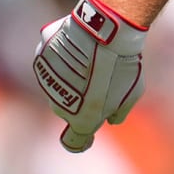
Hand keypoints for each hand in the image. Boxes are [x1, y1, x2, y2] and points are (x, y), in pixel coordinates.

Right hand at [33, 0, 147, 151]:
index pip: (75, 142)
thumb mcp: (133, 92)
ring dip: (71, 77)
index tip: (90, 135)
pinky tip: (80, 45)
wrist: (105, 32)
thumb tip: (112, 118)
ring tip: (94, 57)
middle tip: (102, 79)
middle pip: (69, 109)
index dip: (83, 140)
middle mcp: (58, 106)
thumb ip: (119, 111)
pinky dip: (62, 58)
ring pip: (59, 86)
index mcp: (81, 120)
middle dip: (82, 100)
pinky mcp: (41, 60)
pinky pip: (51, 63)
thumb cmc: (122, 64)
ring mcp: (47, 83)